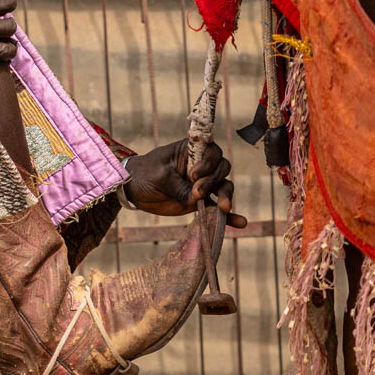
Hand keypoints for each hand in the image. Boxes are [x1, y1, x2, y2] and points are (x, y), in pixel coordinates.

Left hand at [122, 138, 246, 225]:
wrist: (134, 190)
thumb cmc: (145, 174)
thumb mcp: (159, 176)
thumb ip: (179, 186)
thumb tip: (197, 199)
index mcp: (191, 151)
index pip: (212, 152)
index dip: (208, 163)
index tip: (192, 175)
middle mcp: (201, 165)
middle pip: (222, 169)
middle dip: (213, 181)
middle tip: (197, 193)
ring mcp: (203, 183)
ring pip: (223, 187)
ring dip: (226, 196)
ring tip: (223, 207)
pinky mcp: (200, 201)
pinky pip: (217, 207)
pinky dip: (229, 216)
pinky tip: (240, 223)